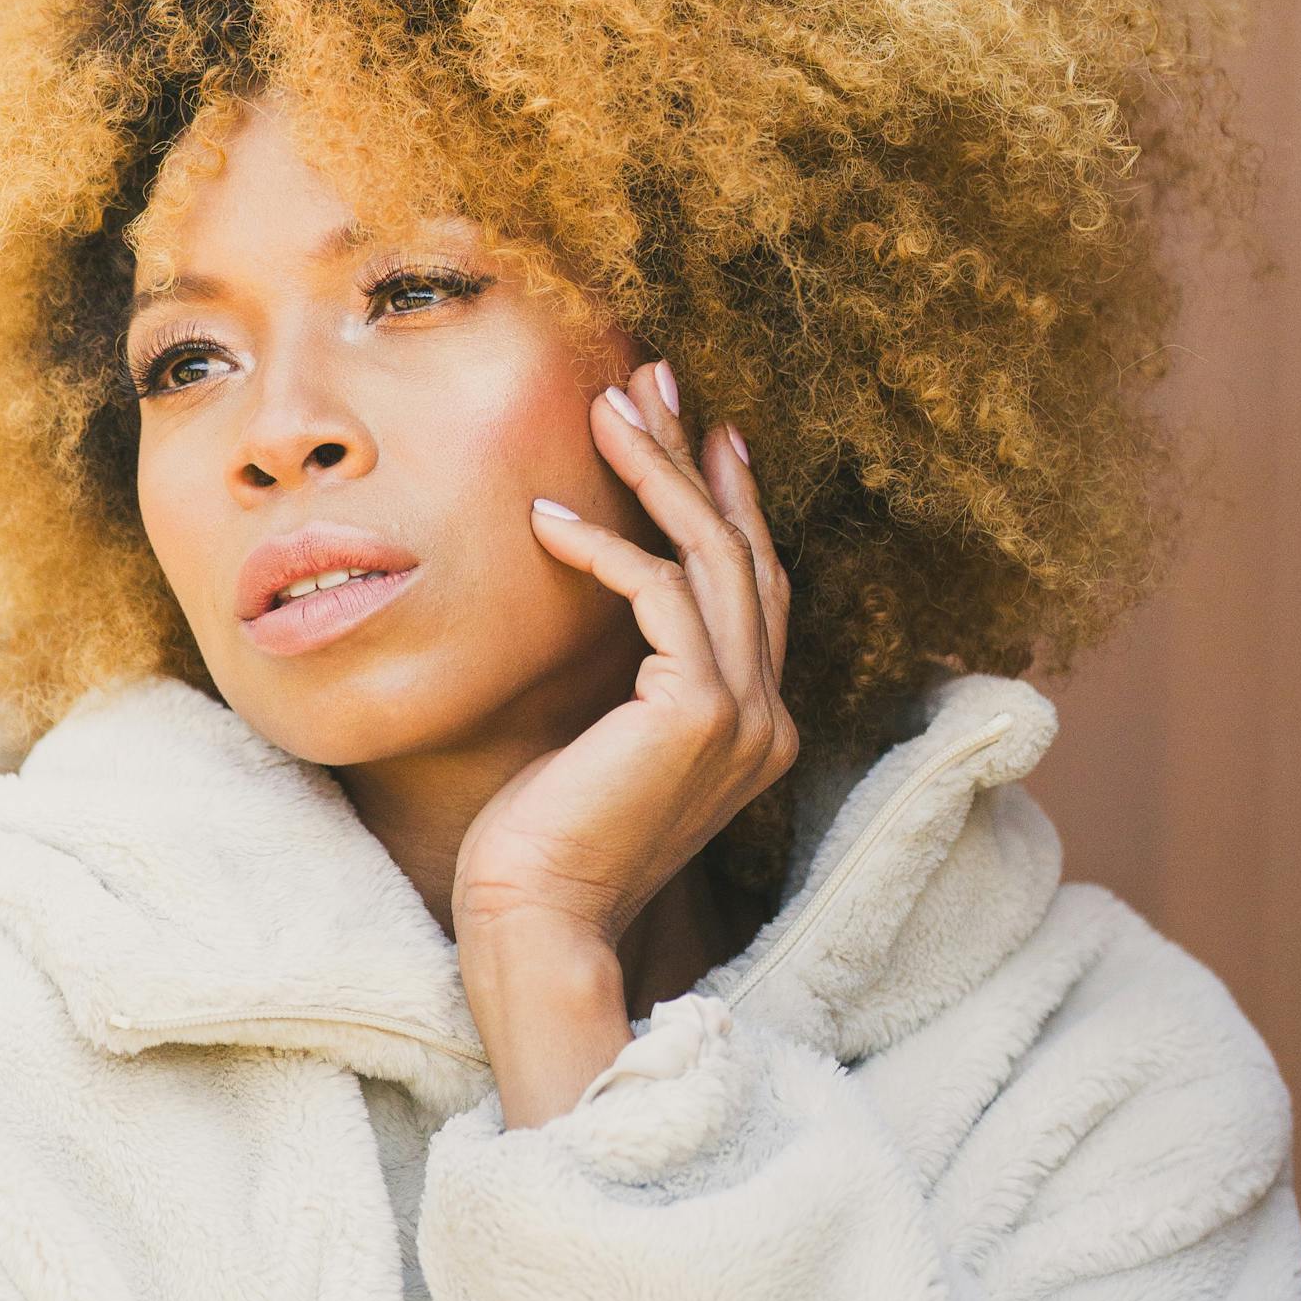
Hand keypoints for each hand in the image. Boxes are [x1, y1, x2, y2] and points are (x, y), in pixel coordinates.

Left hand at [454, 362, 795, 1122]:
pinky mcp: (699, 713)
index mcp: (753, 726)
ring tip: (605, 407)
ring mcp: (743, 715)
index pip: (753, 588)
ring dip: (657, 474)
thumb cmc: (542, 844)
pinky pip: (662, 594)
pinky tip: (548, 517)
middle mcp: (766, 718)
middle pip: (746, 555)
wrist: (535, 922)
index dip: (728, 501)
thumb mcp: (598, 740)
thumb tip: (606, 591)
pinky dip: (606, 546)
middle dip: (697, 459)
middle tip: (652, 378)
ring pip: (715, 559)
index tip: (697, 429)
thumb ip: (628, 676)